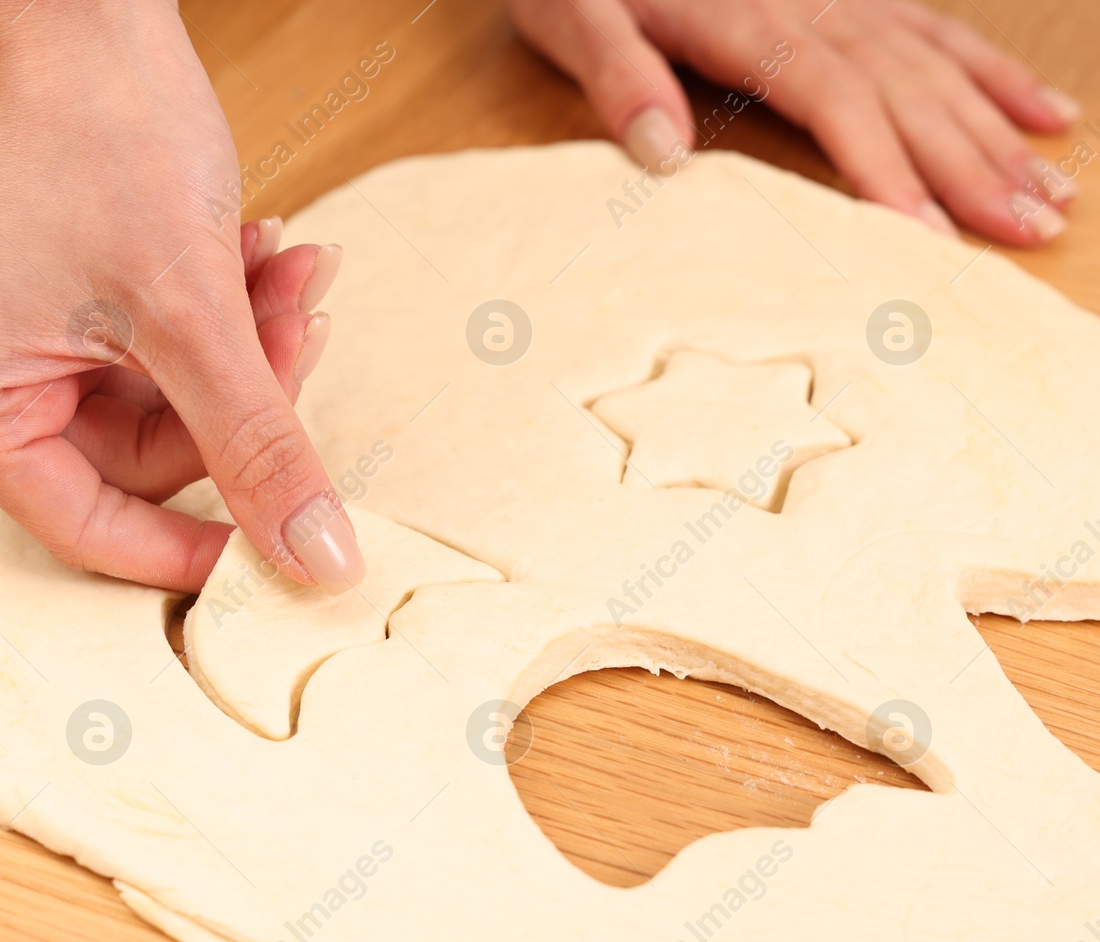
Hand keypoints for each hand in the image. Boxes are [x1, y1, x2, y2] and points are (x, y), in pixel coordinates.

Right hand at [0, 0, 364, 593]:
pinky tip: (265, 253)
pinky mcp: (58, 308)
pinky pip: (160, 356)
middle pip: (143, 460)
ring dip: (246, 348)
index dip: (196, 547)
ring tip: (294, 271)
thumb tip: (315, 563)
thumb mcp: (198, 314)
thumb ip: (260, 447)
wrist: (91, 7)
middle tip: (304, 327)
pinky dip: (222, 317)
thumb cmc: (109, 132)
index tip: (289, 548)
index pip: (88, 528)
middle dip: (242, 397)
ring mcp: (14, 343)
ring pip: (167, 405)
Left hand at [508, 0, 1079, 244]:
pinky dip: (991, 75)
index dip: (885, 169)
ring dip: (998, 131)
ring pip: (938, 65)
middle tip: (1035, 230)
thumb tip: (664, 151)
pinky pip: (936, 31)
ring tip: (1055, 193)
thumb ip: (618, 77)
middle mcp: (812, 6)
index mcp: (748, 23)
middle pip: (908, 91)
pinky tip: (1042, 112)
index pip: (836, 102)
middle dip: (973, 165)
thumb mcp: (574, 17)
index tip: (930, 236)